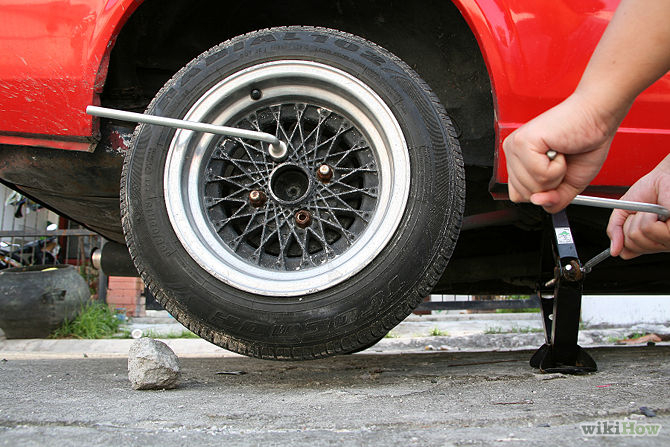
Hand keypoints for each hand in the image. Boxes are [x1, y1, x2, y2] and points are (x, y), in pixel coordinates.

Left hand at [503, 93, 618, 213]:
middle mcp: (512, 153)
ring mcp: (515, 147)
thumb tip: (537, 201)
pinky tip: (560, 149)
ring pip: (532, 187)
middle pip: (525, 195)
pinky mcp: (523, 142)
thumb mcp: (570, 184)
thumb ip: (554, 201)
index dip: (544, 192)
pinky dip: (558, 167)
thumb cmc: (585, 143)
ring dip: (556, 175)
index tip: (556, 172)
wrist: (599, 117)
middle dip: (551, 185)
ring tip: (561, 153)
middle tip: (561, 161)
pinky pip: (540, 175)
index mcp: (518, 162)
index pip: (520, 196)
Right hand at [607, 155, 669, 258]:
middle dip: (630, 225)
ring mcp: (667, 239)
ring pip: (638, 237)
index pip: (628, 252)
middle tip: (643, 214)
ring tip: (653, 212)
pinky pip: (649, 228)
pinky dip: (649, 215)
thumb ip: (614, 230)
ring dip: (640, 219)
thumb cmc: (650, 190)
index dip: (624, 236)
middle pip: (631, 245)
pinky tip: (659, 213)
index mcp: (650, 241)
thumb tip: (613, 250)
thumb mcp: (623, 211)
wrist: (663, 178)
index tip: (632, 222)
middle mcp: (660, 243)